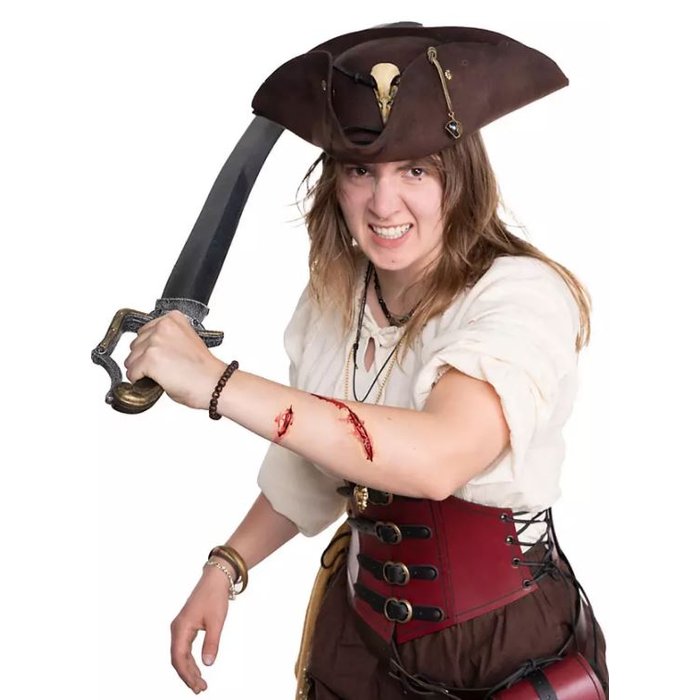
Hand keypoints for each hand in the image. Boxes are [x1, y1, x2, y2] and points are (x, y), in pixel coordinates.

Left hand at [124, 310, 226, 409]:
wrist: (214, 384)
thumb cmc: (204, 369)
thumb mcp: (187, 342)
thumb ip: (167, 339)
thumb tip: (151, 348)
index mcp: (173, 319)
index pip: (146, 331)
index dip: (151, 347)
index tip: (162, 355)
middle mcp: (163, 327)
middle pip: (136, 344)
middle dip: (144, 358)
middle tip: (163, 368)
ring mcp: (155, 342)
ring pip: (131, 359)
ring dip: (141, 369)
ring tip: (162, 375)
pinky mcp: (149, 359)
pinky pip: (132, 372)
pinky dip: (139, 380)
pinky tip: (155, 381)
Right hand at [170, 564, 230, 693]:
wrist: (215, 579)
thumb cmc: (214, 597)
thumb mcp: (216, 622)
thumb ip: (211, 643)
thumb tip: (208, 664)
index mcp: (181, 628)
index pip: (179, 658)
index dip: (187, 675)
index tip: (197, 686)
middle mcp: (177, 629)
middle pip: (178, 659)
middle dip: (188, 675)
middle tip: (200, 689)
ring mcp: (180, 628)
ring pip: (181, 655)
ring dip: (189, 669)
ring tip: (200, 683)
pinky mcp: (186, 626)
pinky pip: (184, 648)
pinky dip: (190, 660)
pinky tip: (198, 668)